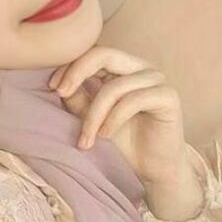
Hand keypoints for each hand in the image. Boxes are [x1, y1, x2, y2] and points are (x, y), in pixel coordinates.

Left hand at [48, 44, 191, 187]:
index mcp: (122, 67)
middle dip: (77, 72)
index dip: (71, 65)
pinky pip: (133, 100)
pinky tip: (105, 135)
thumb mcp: (92, 118)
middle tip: (60, 93)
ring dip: (94, 114)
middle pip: (104, 54)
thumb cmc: (123, 142)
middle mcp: (140, 67)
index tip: (53, 87)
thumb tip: (57, 83)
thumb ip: (78, 98)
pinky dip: (114, 119)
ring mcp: (156, 79)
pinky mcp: (168, 96)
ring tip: (86, 139)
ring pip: (115, 87)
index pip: (93, 52)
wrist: (153, 168)